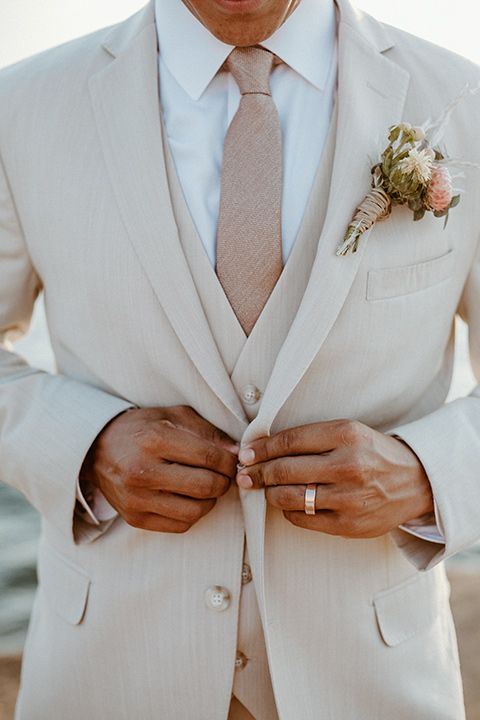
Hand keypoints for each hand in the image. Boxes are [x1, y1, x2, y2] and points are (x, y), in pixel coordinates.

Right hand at [81, 406, 238, 532]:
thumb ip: (207, 431)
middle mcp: (143, 471)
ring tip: (206, 486)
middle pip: (205, 486)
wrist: (96, 449)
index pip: (209, 456)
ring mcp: (137, 498)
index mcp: (154, 440)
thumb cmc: (141, 429)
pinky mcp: (135, 518)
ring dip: (210, 500)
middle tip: (223, 474)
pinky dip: (192, 513)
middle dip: (224, 481)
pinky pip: (180, 525)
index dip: (229, 460)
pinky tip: (188, 498)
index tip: (233, 459)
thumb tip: (236, 452)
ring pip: (195, 511)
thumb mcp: (173, 416)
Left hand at [235, 419, 432, 537]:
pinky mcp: (348, 525)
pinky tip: (289, 503)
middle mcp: (348, 465)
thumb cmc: (372, 453)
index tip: (245, 453)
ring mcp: (349, 498)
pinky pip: (301, 519)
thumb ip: (310, 438)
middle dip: (257, 473)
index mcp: (346, 435)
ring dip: (269, 493)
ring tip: (265, 489)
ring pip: (288, 497)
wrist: (415, 483)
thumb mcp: (348, 432)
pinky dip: (288, 511)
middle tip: (244, 475)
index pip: (289, 441)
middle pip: (284, 470)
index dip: (261, 448)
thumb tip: (261, 448)